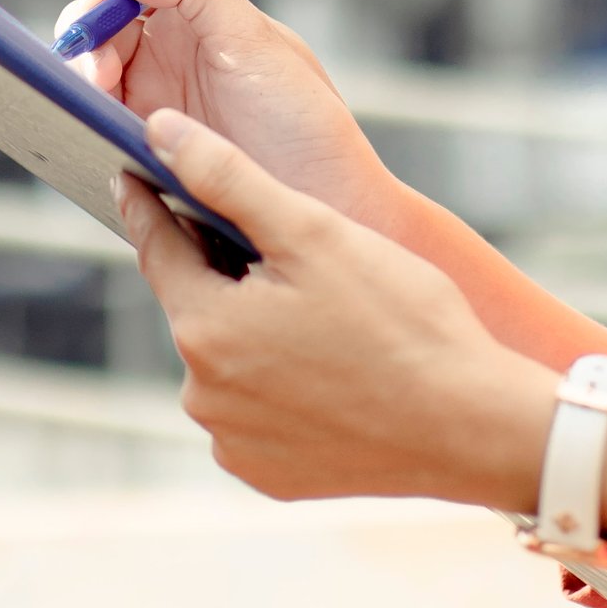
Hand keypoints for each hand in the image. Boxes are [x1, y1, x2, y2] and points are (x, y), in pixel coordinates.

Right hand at [61, 0, 394, 226]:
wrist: (326, 205)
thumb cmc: (305, 124)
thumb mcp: (254, 42)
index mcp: (194, 11)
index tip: (103, 5)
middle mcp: (166, 49)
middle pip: (95, 18)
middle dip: (85, 34)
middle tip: (101, 73)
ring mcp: (150, 99)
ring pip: (86, 69)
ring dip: (79, 76)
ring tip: (99, 101)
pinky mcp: (139, 148)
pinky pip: (92, 122)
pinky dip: (80, 118)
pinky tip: (92, 129)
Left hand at [117, 110, 555, 507]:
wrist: (472, 426)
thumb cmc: (401, 319)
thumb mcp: (312, 230)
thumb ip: (226, 176)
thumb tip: (159, 131)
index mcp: (204, 327)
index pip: (157, 247)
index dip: (151, 204)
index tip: (134, 176)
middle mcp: (202, 395)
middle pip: (197, 305)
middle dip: (226, 273)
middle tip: (284, 250)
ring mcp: (234, 442)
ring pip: (226, 361)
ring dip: (253, 332)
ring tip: (322, 317)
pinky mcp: (268, 476)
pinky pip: (254, 414)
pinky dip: (277, 388)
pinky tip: (328, 371)